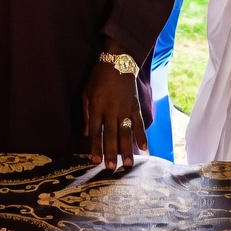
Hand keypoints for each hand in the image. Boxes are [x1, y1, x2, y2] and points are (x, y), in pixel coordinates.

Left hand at [83, 55, 144, 169]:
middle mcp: (111, 110)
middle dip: (111, 152)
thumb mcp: (87, 92)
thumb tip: (85, 133)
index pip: (95, 130)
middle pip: (110, 134)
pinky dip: (141, 135)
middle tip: (111, 168)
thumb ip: (86, 113)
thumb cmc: (99, 77)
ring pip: (125, 132)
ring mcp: (125, 108)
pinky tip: (144, 148)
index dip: (95, 145)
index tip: (95, 160)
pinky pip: (139, 123)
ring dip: (126, 149)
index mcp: (97, 107)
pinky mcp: (135, 106)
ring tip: (128, 164)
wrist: (118, 62)